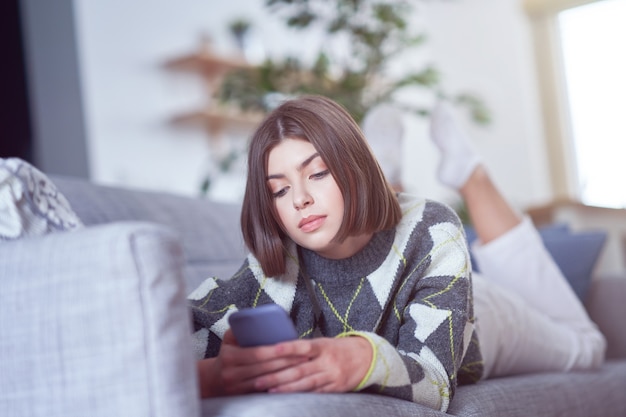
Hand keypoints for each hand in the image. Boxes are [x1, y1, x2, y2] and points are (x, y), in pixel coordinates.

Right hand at [197, 329, 307, 397]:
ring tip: (302, 365)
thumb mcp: (229, 338)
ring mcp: (236, 387)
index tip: (293, 346)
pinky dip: (279, 385)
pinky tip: (292, 380)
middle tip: (304, 355)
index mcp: (230, 356)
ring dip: (287, 373)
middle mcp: (231, 373)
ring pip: (267, 381)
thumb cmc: (227, 353)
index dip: (277, 351)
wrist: (213, 379)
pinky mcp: (243, 396)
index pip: (258, 353)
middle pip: (266, 367)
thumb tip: (256, 315)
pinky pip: (265, 391)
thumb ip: (240, 327)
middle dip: (287, 362)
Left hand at [254, 335, 372, 393]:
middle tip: (258, 380)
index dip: (288, 348)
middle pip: (299, 370)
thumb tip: (277, 351)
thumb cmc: (338, 349)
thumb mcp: (323, 343)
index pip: (303, 346)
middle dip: (277, 376)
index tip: (273, 349)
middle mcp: (327, 361)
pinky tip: (287, 398)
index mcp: (323, 346)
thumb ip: (305, 349)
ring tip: (268, 390)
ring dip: (285, 388)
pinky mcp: (335, 389)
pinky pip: (316, 393)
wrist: (366, 357)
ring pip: (306, 384)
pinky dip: (300, 396)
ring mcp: (332, 376)